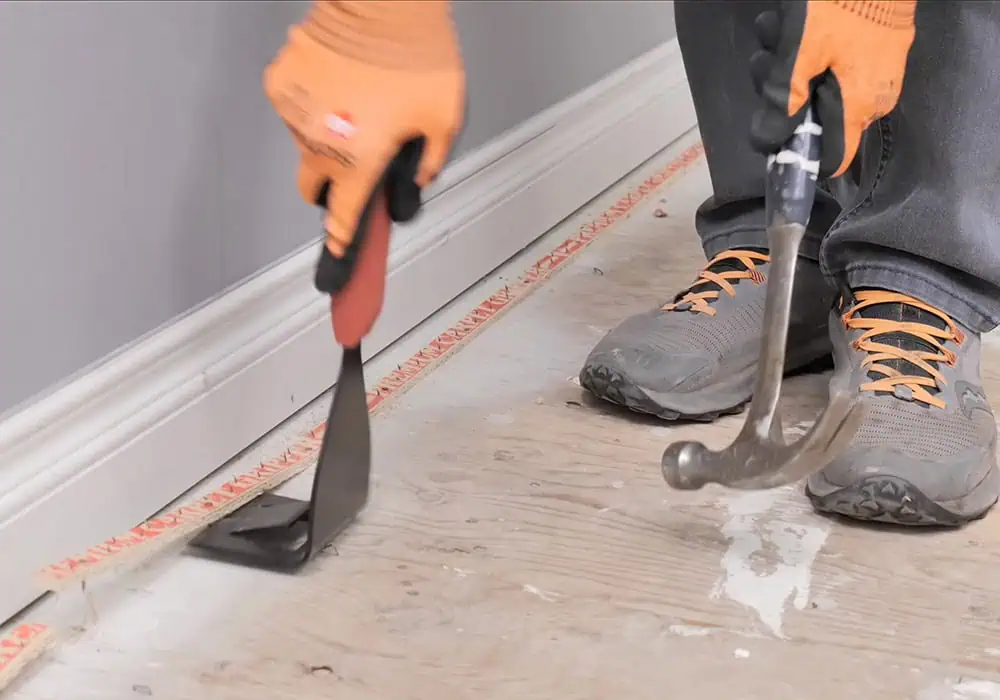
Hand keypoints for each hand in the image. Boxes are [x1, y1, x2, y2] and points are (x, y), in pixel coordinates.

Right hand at [264, 1, 464, 346]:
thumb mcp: (444, 120)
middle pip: (312, 187)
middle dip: (330, 187)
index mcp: (360, 159)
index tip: (335, 260)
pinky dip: (312, 105)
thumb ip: (429, 162)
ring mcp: (295, 112)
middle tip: (355, 164)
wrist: (385, 1)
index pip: (346, 215)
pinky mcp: (281, 81)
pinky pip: (294, 108)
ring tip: (356, 105)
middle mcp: (320, 143)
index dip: (342, 243)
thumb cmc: (419, 58)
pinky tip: (338, 83)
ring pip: (303, 143)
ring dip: (324, 138)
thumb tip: (415, 183)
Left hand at [749, 0, 915, 176]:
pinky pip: (828, 58)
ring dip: (783, 61)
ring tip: (775, 29)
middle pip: (813, 117)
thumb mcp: (800, 53)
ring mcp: (872, 68)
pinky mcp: (868, 43)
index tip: (769, 136)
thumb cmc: (839, 3)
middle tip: (766, 61)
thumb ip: (783, 102)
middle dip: (780, 92)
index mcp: (858, 107)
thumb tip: (769, 144)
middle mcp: (871, 96)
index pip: (833, 159)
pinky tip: (786, 20)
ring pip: (814, 84)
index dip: (798, 153)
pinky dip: (802, 43)